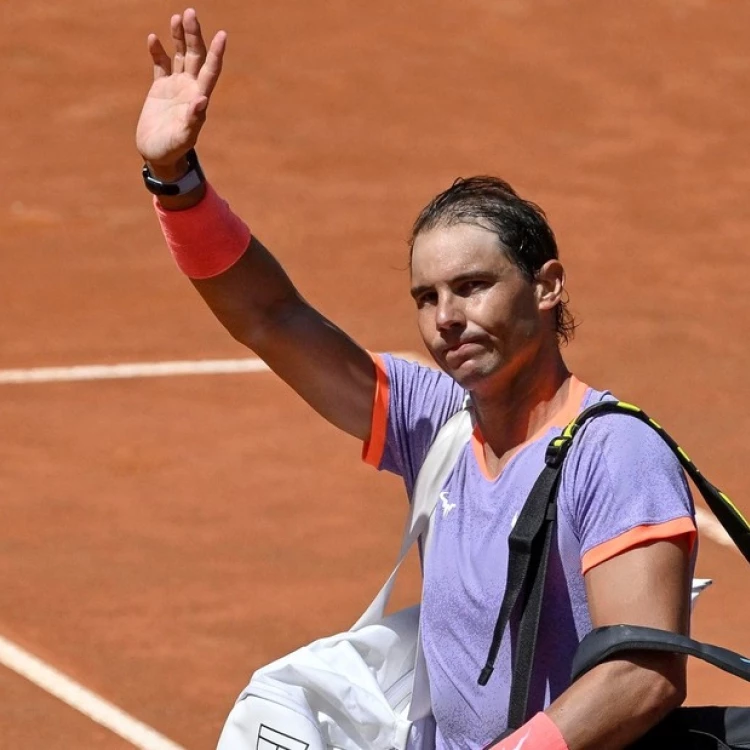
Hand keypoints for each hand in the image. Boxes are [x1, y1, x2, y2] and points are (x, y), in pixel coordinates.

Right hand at [136, 8, 225, 178]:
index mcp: (198, 98)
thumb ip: (193, 119)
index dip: (216, 53)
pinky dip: (158, 51)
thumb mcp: (183, 136)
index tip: (222, 35)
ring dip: (180, 37)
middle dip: (194, 35)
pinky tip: (154, 38)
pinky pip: (160, 65)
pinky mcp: (159, 88)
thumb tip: (202, 100)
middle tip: (190, 13)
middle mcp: (190, 88)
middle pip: (196, 56)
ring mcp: (175, 87)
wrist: (158, 155)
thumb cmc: (173, 150)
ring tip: (178, 17)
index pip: (211, 70)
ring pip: (180, 56)